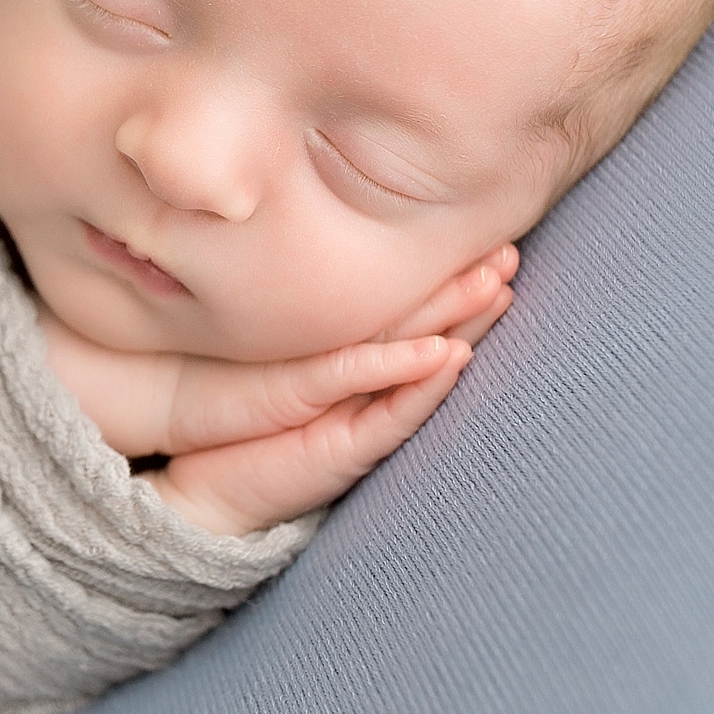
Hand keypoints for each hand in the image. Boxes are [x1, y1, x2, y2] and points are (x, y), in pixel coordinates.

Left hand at [40, 244, 517, 538]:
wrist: (201, 481)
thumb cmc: (233, 409)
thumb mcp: (273, 349)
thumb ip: (299, 310)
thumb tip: (304, 237)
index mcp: (356, 365)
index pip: (410, 312)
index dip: (447, 276)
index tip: (486, 233)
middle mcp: (369, 392)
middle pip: (433, 333)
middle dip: (474, 297)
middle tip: (512, 255)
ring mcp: (361, 421)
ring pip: (425, 371)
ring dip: (465, 331)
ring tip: (498, 292)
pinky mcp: (343, 450)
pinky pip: (389, 413)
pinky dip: (419, 384)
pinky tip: (449, 355)